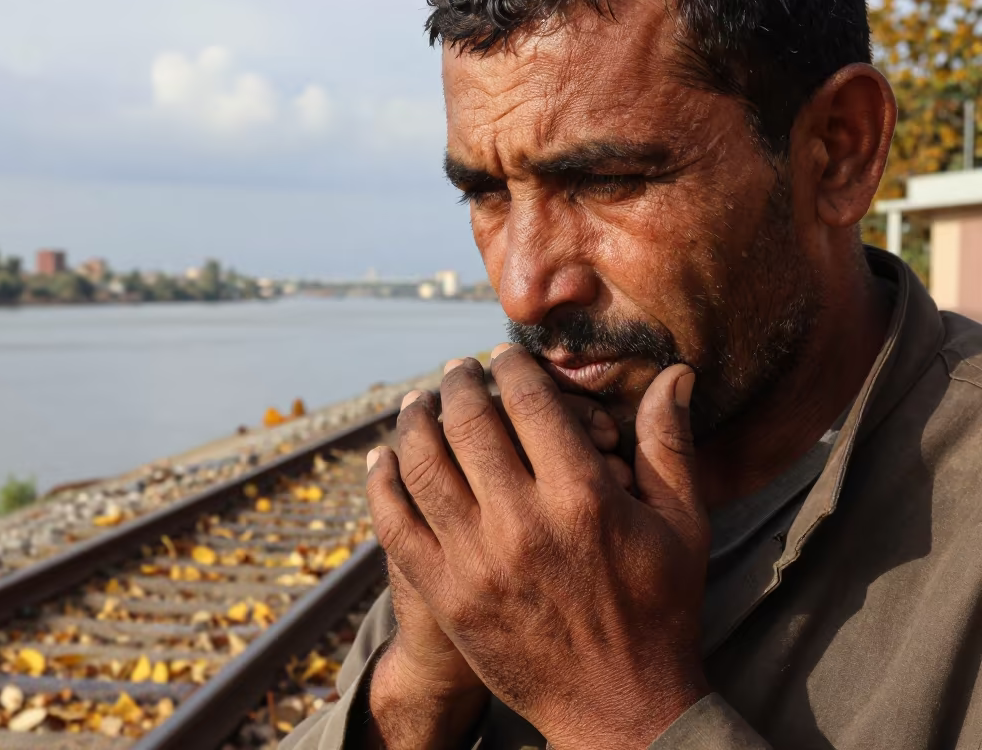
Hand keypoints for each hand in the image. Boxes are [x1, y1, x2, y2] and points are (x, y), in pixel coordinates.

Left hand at [367, 346, 710, 749]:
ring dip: (415, 423)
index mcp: (583, 498)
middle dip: (460, 384)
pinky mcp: (447, 596)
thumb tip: (674, 373)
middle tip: (457, 370)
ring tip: (420, 404)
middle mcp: (523, 524)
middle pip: (470, 424)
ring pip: (424, 466)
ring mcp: (477, 562)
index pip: (531, 404)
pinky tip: (384, 458)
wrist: (621, 710)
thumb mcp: (682, 526)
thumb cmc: (660, 612)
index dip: (512, 368)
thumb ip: (669, 445)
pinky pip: (395, 525)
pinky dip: (382, 484)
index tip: (504, 354)